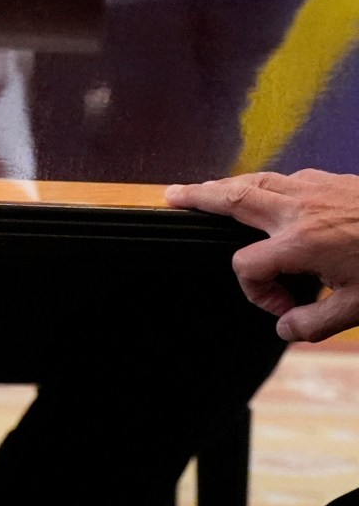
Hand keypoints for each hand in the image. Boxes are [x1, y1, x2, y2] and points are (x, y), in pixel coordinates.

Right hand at [168, 170, 358, 341]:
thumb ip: (317, 321)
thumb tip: (285, 329)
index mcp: (300, 243)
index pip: (247, 267)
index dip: (256, 293)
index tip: (283, 308)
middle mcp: (299, 210)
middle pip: (232, 198)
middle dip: (199, 198)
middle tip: (173, 197)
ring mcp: (315, 189)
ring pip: (256, 179)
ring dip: (226, 185)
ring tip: (205, 189)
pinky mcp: (333, 180)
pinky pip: (286, 177)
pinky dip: (266, 183)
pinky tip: (270, 192)